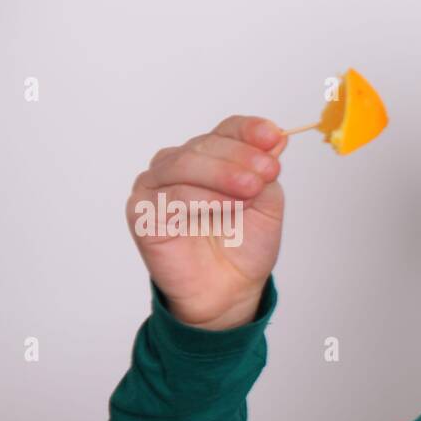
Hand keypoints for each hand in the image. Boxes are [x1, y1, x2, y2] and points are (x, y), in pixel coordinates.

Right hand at [125, 115, 286, 328]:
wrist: (230, 290)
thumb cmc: (244, 247)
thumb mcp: (267, 205)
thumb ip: (266, 173)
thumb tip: (277, 137)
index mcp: (210, 158)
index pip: (226, 130)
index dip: (248, 131)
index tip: (271, 136)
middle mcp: (179, 166)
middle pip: (205, 144)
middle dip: (240, 156)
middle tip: (268, 171)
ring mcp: (156, 186)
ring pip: (185, 164)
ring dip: (223, 174)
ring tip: (251, 190)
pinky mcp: (142, 212)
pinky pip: (171, 196)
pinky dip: (202, 198)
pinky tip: (228, 205)